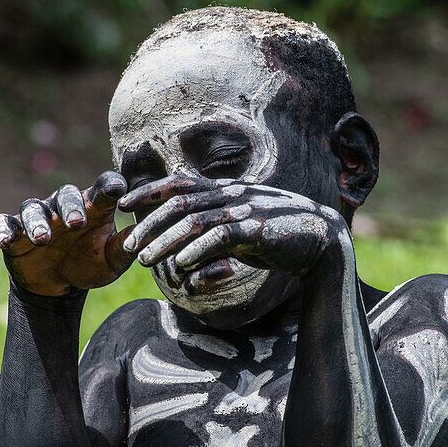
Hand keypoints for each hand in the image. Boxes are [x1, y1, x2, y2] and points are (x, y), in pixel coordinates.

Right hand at [0, 172, 132, 296]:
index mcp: (93, 208)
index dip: (110, 185)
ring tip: (43, 239)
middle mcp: (64, 207)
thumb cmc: (89, 267)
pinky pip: (4, 224)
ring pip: (34, 208)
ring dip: (37, 221)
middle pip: (66, 195)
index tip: (117, 189)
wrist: (58, 287)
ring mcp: (38, 218)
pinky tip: (5, 241)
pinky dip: (2, 230)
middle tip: (78, 224)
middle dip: (71, 207)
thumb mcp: (112, 261)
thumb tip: (146, 235)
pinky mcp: (15, 232)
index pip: (103, 187)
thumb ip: (126, 247)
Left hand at [119, 175, 347, 277]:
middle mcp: (233, 194)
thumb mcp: (243, 230)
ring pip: (195, 221)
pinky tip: (180, 264)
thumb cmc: (280, 240)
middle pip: (181, 203)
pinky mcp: (258, 230)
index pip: (181, 183)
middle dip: (150, 223)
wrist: (324, 244)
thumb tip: (185, 250)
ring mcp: (246, 210)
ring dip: (166, 240)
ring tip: (145, 259)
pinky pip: (221, 238)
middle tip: (129, 244)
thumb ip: (215, 231)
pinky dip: (198, 250)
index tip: (123, 202)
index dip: (149, 190)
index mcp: (228, 189)